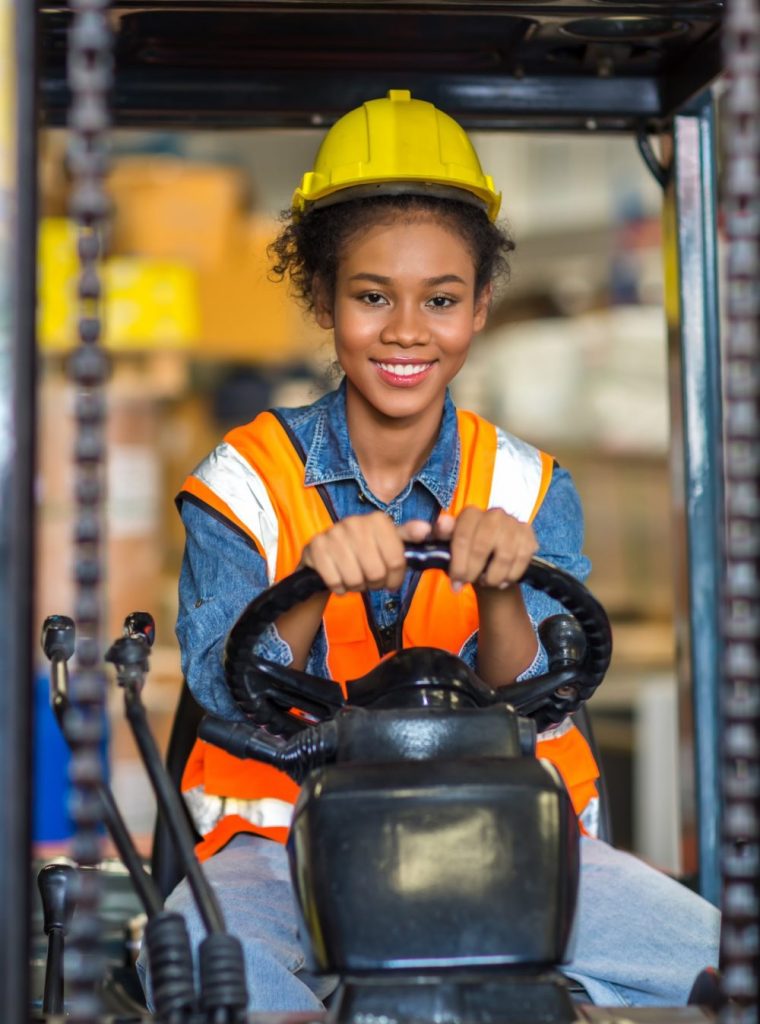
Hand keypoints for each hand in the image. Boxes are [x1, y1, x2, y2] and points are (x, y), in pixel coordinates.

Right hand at [299, 512, 431, 594]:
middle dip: (374, 583)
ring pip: (355, 579)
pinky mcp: (316, 547)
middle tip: (369, 578)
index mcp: (378, 520)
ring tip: (354, 577)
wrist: (324, 556)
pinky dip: (339, 588)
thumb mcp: (388, 543)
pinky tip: (338, 578)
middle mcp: (355, 522)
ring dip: (356, 586)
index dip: (395, 578)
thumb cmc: (363, 551)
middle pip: (376, 572)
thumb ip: (408, 537)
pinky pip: (335, 581)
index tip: (389, 580)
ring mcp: (334, 533)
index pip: (397, 561)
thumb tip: (426, 529)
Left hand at [433, 507, 537, 591]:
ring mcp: (514, 524)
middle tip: (469, 584)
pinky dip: (511, 575)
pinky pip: (522, 560)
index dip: (458, 563)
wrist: (491, 563)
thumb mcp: (448, 548)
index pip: (462, 536)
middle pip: (482, 546)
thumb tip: (441, 522)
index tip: (455, 581)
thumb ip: (441, 536)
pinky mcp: (529, 536)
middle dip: (473, 571)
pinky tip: (502, 580)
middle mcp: (494, 513)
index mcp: (470, 513)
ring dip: (493, 576)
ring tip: (487, 582)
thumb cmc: (465, 555)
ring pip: (504, 555)